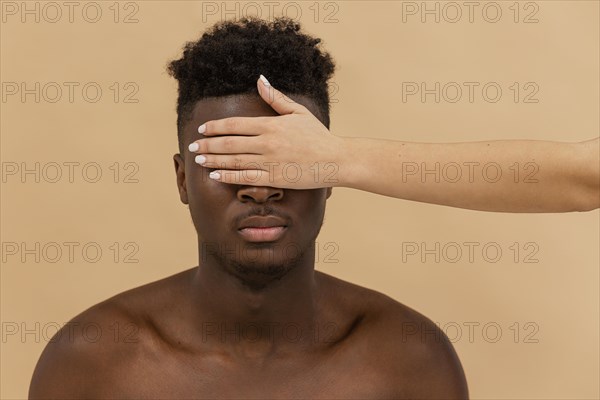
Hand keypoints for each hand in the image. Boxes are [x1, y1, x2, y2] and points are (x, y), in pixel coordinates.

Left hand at [188, 75, 345, 188]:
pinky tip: (215, 176)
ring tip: (199, 160)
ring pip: (234, 160)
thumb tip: (259, 80)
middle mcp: (267, 143)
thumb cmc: (317, 136)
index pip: (235, 125)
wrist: (335, 160)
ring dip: (214, 160)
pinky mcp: (274, 179)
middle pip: (229, 143)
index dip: (215, 127)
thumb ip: (276, 98)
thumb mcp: (298, 112)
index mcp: (271, 125)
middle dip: (208, 145)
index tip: (203, 130)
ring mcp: (269, 162)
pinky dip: (228, 176)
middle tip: (193, 147)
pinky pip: (246, 178)